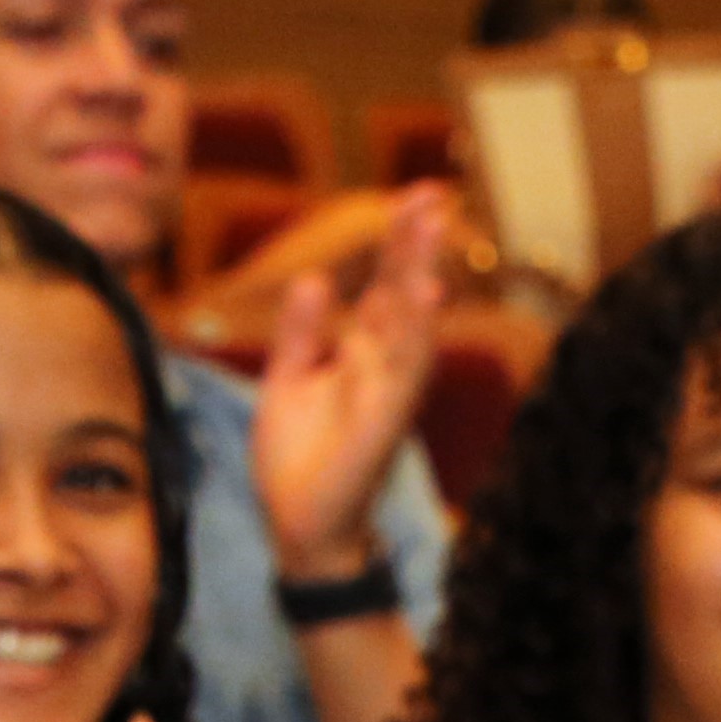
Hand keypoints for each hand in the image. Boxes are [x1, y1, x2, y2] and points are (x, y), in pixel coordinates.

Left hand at [251, 184, 453, 583]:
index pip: (384, 287)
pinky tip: (421, 295)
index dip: (398, 242)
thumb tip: (313, 279)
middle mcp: (383, 368)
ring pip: (411, 325)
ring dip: (420, 275)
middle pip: (403, 294)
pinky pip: (403, 371)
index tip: (415, 197)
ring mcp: (388, 394)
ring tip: (431, 227)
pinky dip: (413, 333)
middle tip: (432, 194)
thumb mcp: (288, 379)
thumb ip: (302, 331)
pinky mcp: (384, 423)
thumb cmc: (299, 460)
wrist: (298, 527)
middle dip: (416, 244)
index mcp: (362, 354)